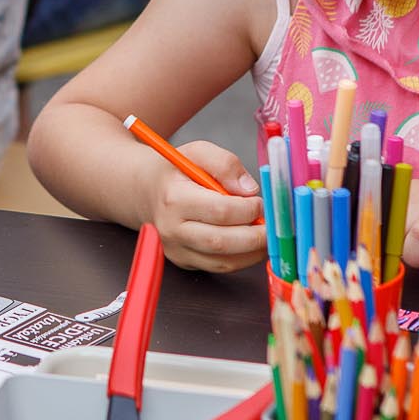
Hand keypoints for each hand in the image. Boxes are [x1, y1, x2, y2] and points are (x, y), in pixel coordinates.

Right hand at [140, 140, 264, 272]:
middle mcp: (171, 229)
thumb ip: (225, 163)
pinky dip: (241, 259)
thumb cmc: (175, 171)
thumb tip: (249, 190)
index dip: (248, 209)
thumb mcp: (197, 152)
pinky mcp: (183, 262)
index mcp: (174, 198)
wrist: (145, 192)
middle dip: (255, 236)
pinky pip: (218, 267)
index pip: (220, 211)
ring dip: (252, 252)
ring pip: (222, 261)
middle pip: (221, 242)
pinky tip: (252, 244)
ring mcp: (176, 249)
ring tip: (265, 235)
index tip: (261, 202)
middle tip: (273, 226)